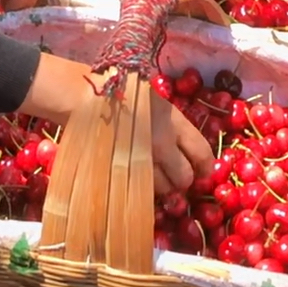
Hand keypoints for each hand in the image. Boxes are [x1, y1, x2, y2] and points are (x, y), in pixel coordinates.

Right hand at [18, 58, 212, 194]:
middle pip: (184, 178)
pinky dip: (141, 193)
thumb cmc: (118, 92)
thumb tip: (187, 152)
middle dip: (181, 181)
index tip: (204, 172)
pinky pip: (141, 194)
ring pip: (162, 190)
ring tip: (147, 174)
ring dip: (159, 188)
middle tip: (172, 175)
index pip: (202, 152)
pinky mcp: (123, 174)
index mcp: (173, 120)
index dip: (206, 167)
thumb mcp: (153, 101)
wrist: (81, 97)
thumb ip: (171, 126)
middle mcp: (162, 142)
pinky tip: (134, 182)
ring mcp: (141, 160)